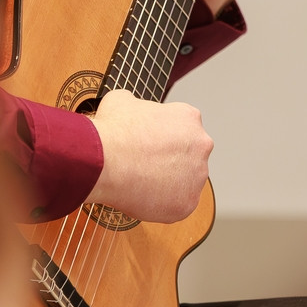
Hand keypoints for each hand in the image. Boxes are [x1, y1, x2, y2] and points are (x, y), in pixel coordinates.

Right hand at [87, 90, 211, 221]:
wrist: (105, 161)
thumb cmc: (112, 131)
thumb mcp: (121, 100)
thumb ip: (137, 104)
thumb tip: (130, 107)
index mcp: (189, 117)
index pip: (183, 129)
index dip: (163, 137)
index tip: (148, 145)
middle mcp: (201, 144)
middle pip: (189, 156)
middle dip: (171, 161)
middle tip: (146, 166)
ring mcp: (197, 176)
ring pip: (186, 183)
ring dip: (169, 184)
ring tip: (142, 183)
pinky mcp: (187, 203)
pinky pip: (177, 206)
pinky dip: (162, 205)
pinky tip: (143, 198)